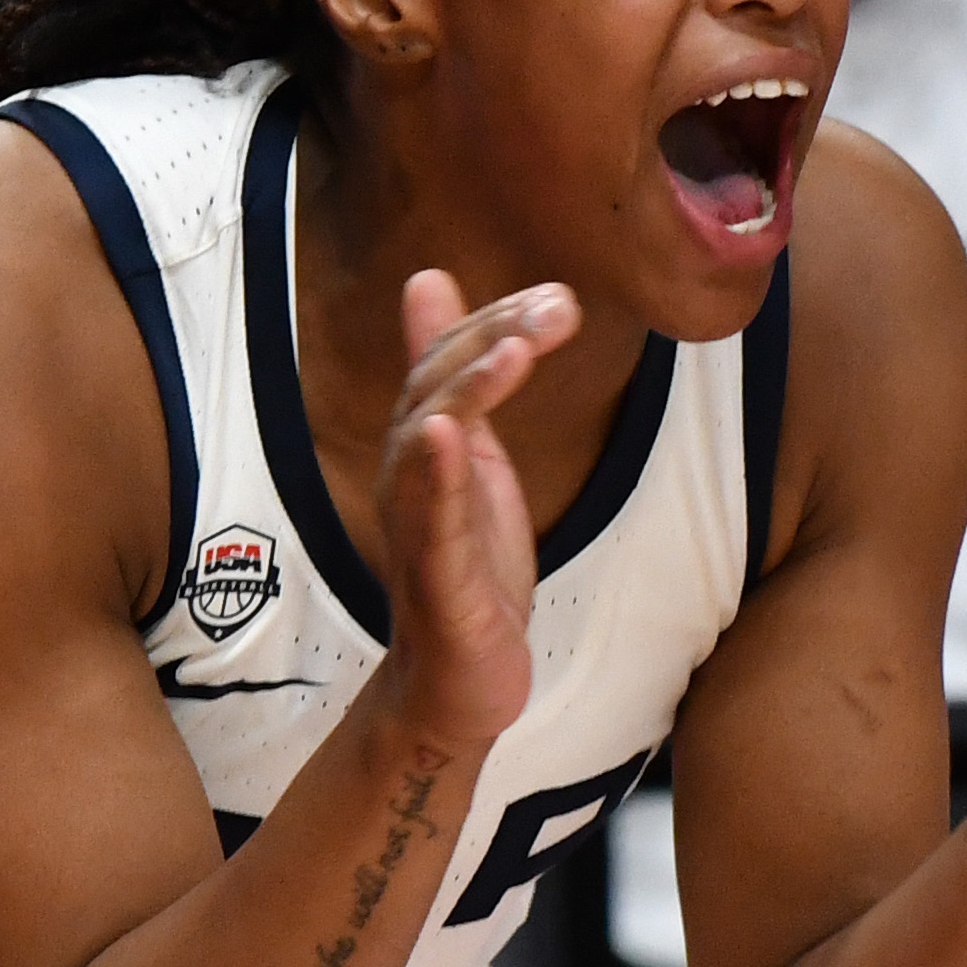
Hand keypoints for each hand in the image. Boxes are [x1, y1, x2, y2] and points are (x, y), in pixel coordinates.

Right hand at [376, 270, 573, 747]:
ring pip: (427, 445)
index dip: (493, 322)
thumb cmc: (466, 573)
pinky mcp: (437, 582)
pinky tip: (446, 434)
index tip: (555, 296)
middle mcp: (411, 479)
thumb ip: (458, 381)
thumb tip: (428, 282)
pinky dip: (436, 476)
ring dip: (466, 392)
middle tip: (555, 308)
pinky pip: (430, 523)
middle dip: (491, 340)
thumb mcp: (472, 460)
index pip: (446, 363)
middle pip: (435, 389)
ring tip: (512, 352)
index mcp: (424, 448)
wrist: (457, 684)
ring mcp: (420, 529)